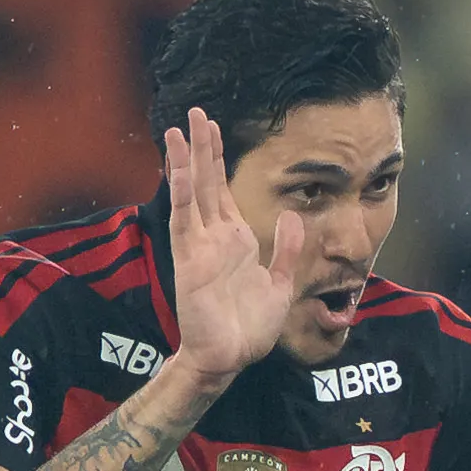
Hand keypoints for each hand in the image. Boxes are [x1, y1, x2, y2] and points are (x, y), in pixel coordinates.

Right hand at [165, 107, 302, 388]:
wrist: (230, 358)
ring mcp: (200, 246)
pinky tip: (179, 168)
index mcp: (236, 240)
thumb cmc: (250, 327)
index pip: (223, 190)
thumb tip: (292, 216)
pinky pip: (185, 221)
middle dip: (201, 147)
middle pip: (206, 182)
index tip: (214, 128)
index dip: (218, 159)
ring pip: (191, 193)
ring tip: (179, 128)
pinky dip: (181, 194)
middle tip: (195, 112)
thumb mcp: (281, 284)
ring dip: (184, 161)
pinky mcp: (190, 260)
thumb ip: (287, 249)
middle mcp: (215, 237)